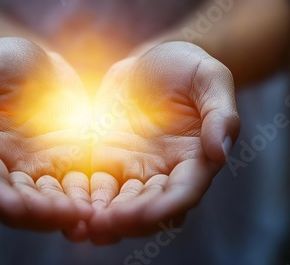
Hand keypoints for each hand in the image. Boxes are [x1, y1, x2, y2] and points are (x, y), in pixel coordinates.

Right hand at [0, 38, 92, 231]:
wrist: (38, 61)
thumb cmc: (0, 62)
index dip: (2, 200)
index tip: (17, 207)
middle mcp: (12, 168)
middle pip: (24, 205)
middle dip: (43, 214)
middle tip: (68, 214)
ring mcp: (44, 167)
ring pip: (53, 203)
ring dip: (69, 213)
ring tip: (90, 214)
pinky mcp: (72, 160)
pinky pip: (80, 185)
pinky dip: (89, 197)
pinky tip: (104, 203)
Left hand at [75, 42, 239, 243]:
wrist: (152, 61)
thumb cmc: (188, 68)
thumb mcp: (210, 79)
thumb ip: (220, 114)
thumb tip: (220, 152)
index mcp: (195, 159)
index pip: (183, 192)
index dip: (164, 207)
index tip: (141, 215)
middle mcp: (165, 171)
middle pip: (148, 206)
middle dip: (128, 220)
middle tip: (103, 226)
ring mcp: (134, 167)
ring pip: (120, 202)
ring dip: (104, 217)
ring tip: (83, 227)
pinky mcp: (107, 157)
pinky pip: (95, 183)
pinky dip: (85, 197)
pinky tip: (69, 206)